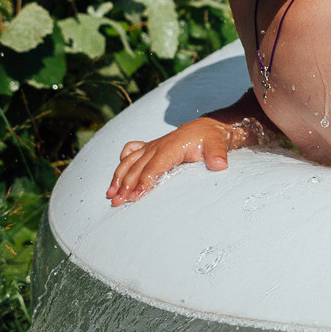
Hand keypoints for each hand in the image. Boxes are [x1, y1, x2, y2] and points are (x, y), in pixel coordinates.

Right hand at [106, 117, 231, 205]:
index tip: (136, 196)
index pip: (154, 167)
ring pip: (129, 161)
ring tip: (110, 195)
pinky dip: (122, 162)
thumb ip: (218, 155)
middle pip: (137, 167)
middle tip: (118, 203)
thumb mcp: (218, 145)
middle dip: (126, 186)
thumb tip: (220, 165)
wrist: (207, 127)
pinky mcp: (150, 147)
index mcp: (171, 147)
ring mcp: (151, 146)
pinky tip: (118, 176)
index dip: (144, 182)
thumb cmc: (211, 139)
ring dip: (118, 178)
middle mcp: (157, 146)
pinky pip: (131, 151)